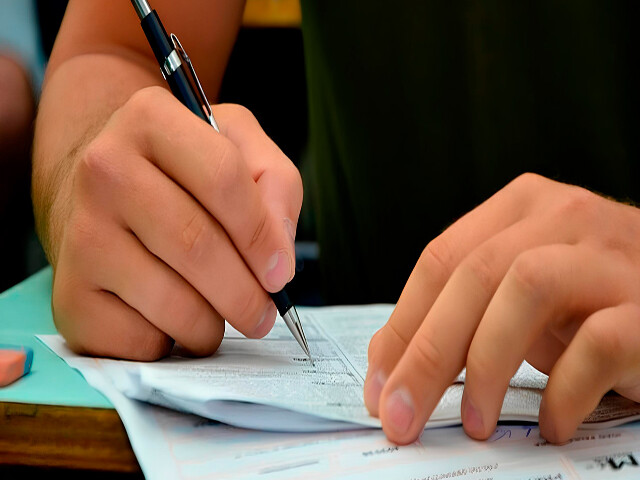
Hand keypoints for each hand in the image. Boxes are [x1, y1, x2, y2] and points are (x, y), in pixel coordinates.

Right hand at [49, 86, 301, 359]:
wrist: (99, 196)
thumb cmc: (182, 174)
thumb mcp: (238, 147)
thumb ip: (275, 184)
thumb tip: (278, 255)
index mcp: (150, 120)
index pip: (223, 178)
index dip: (262, 235)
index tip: (280, 273)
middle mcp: (103, 170)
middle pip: (196, 245)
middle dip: (246, 295)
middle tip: (263, 314)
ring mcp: (79, 234)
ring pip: (172, 302)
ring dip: (212, 325)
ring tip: (218, 314)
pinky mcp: (69, 294)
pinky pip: (139, 341)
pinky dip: (171, 344)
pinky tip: (171, 321)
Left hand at [363, 173, 639, 444]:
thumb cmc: (590, 302)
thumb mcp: (517, 298)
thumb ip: (460, 313)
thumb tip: (387, 362)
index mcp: (519, 209)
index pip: (441, 260)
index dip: (403, 325)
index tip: (379, 384)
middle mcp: (563, 216)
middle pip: (472, 274)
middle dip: (426, 353)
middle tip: (402, 415)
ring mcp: (609, 254)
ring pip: (525, 288)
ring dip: (486, 364)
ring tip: (475, 422)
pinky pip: (597, 343)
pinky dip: (564, 392)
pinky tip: (551, 423)